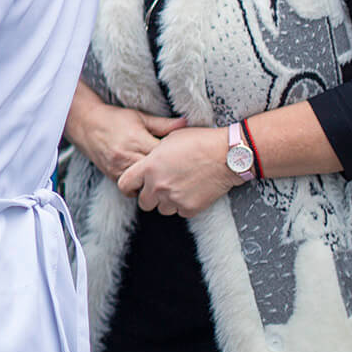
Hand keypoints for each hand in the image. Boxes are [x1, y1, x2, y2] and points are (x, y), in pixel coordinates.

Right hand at [66, 94, 185, 180]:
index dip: (177, 158)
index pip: (163, 156)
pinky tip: (147, 182)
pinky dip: (140, 187)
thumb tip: (186, 123)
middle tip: (179, 172)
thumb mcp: (139, 117)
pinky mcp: (113, 176)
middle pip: (156, 173)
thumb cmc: (113, 118)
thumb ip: (163, 124)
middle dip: (168, 174)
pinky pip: (131, 189)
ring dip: (154, 183)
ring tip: (164, 179)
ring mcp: (119, 169)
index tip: (185, 158)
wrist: (86, 124)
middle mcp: (127, 157)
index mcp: (137, 140)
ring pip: (144, 185)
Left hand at [117, 128, 242, 217]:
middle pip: (144, 202)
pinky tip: (192, 191)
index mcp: (149, 167)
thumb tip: (148, 161)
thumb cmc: (199, 141)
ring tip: (179, 187)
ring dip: (167, 201)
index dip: (129, 186)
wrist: (227, 155)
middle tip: (161, 187)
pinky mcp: (190, 208)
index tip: (135, 186)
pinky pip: (180, 211)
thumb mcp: (169, 139)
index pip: (125, 185)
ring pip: (162, 209)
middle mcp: (158, 186)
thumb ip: (153, 155)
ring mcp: (174, 199)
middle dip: (150, 196)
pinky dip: (184, 204)